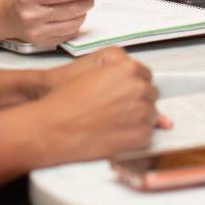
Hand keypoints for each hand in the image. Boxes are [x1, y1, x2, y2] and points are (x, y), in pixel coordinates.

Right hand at [0, 0, 100, 47]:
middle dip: (87, 1)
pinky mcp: (42, 42)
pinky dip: (76, 24)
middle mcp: (31, 16)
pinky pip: (68, 34)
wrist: (4, 15)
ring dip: (84, 12)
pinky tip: (73, 15)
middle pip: (68, 10)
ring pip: (72, 24)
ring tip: (83, 4)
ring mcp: (36, 32)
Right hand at [33, 49, 168, 165]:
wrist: (53, 128)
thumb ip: (120, 71)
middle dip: (136, 100)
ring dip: (137, 117)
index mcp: (129, 68)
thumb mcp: (92, 71)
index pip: (145, 75)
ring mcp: (143, 112)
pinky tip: (114, 133)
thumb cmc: (67, 100)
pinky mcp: (141, 135)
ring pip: (151, 114)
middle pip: (150, 93)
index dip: (131, 85)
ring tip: (111, 121)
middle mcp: (140, 88)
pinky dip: (135, 135)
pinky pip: (148, 133)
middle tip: (113, 109)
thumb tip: (140, 79)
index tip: (120, 93)